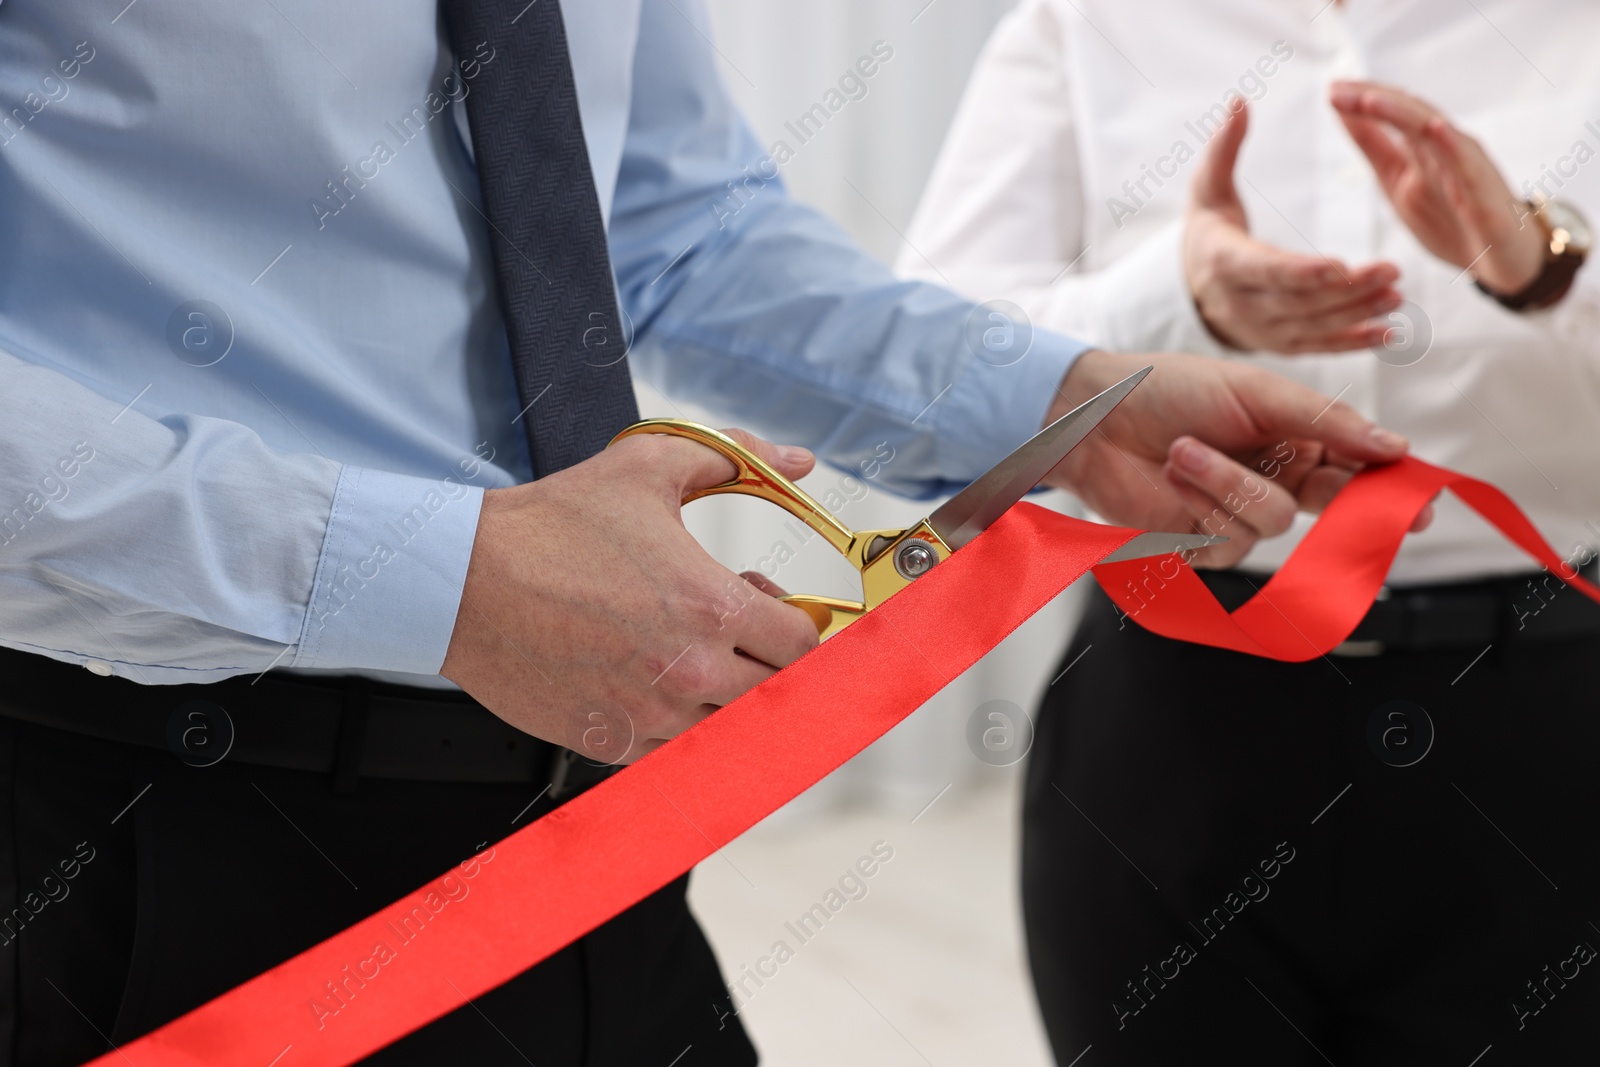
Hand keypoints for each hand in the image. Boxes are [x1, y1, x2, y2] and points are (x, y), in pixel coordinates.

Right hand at [441, 429, 819, 763]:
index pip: (802, 645)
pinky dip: (678, 726)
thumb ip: (736, 458)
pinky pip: (676, 755)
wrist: (463, 581)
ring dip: (724, 697)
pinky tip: (652, 681)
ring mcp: (649, 718)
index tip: (770, 610)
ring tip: (688, 653)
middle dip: (766, 662)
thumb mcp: (647, 466)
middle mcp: (688, 672)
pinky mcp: (611, 744)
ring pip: (729, 730)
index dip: (795, 624)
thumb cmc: (551, 525)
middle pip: (776, 694)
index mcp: (710, 607)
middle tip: (735, 632)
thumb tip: (799, 461)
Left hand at [1044, 350, 1432, 567]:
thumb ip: (1325, 420)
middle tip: (1402, 516)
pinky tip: (1172, 474)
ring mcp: (1240, 515)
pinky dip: (1200, 504)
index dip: (1393, 483)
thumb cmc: (1170, 390)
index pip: (1359, 465)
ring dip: (1227, 483)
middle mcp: (1278, 479)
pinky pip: (1229, 541)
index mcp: (1298, 438)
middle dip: (1363, 510)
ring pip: (1274, 521)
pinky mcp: (1203, 545)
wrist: (1095, 418)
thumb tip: (1395, 447)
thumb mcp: (1255, 390)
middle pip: (1337, 507)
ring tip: (1183, 449)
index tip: (1422, 497)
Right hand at [1185, 101, 1401, 352]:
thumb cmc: (1207, 228)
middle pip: (1298, 302)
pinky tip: (1390, 333)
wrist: (1190, 287)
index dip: (1302, 272)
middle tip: (1393, 270)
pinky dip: (1354, 343)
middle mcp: (1241, 304)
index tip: (1339, 266)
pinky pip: (1319, 348)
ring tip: (1398, 295)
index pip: (1267, 270)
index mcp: (1224, 263)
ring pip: (1313, 327)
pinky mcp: (1280, 343)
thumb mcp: (1207, 189)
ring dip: (1358, 314)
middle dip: (1347, 291)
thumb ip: (1224, 149)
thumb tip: (1239, 102)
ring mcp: (1261, 330)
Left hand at [1330, 80, 1546, 296]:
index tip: (1329, 89)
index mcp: (1423, 149)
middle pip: (1410, 114)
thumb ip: (1376, 147)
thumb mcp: (1398, 182)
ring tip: (1372, 100)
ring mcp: (1466, 169)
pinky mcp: (1484, 196)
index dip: (1362, 99)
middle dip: (1373, 100)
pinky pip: (1468, 167)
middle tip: (1336, 91)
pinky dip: (1452, 145)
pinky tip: (1436, 128)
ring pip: (1436, 133)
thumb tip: (1346, 112)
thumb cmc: (1452, 217)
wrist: (1501, 258)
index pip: (1394, 113)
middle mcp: (1446, 151)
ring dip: (1404, 114)